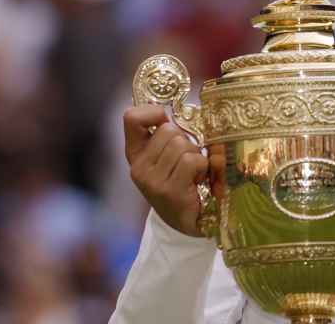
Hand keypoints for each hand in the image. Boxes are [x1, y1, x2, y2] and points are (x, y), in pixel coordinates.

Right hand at [123, 105, 207, 236]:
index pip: (131, 118)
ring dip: (197, 156)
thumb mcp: (170, 157)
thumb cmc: (184, 182)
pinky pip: (191, 160)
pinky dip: (202, 167)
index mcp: (135, 154)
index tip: (167, 122)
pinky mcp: (168, 190)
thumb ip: (169, 136)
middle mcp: (138, 167)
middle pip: (168, 129)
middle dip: (187, 141)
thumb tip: (183, 111)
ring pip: (182, 144)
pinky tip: (198, 181)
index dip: (153, 112)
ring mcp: (151, 180)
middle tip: (189, 162)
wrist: (189, 222)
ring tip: (195, 173)